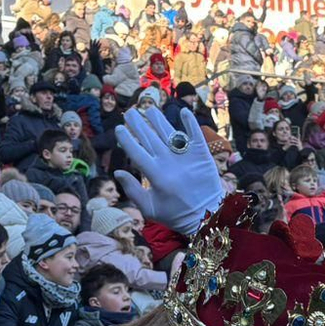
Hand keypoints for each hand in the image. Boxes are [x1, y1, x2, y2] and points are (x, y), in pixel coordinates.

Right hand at [113, 103, 224, 235]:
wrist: (208, 217)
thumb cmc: (176, 215)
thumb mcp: (150, 208)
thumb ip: (132, 190)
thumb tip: (116, 172)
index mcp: (155, 176)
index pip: (136, 152)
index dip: (126, 139)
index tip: (119, 128)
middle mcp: (170, 163)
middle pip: (150, 138)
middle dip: (138, 123)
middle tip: (130, 112)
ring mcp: (187, 157)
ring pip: (169, 132)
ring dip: (158, 119)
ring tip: (150, 108)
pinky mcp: (203, 155)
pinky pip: (195, 135)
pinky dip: (190, 122)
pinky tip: (183, 111)